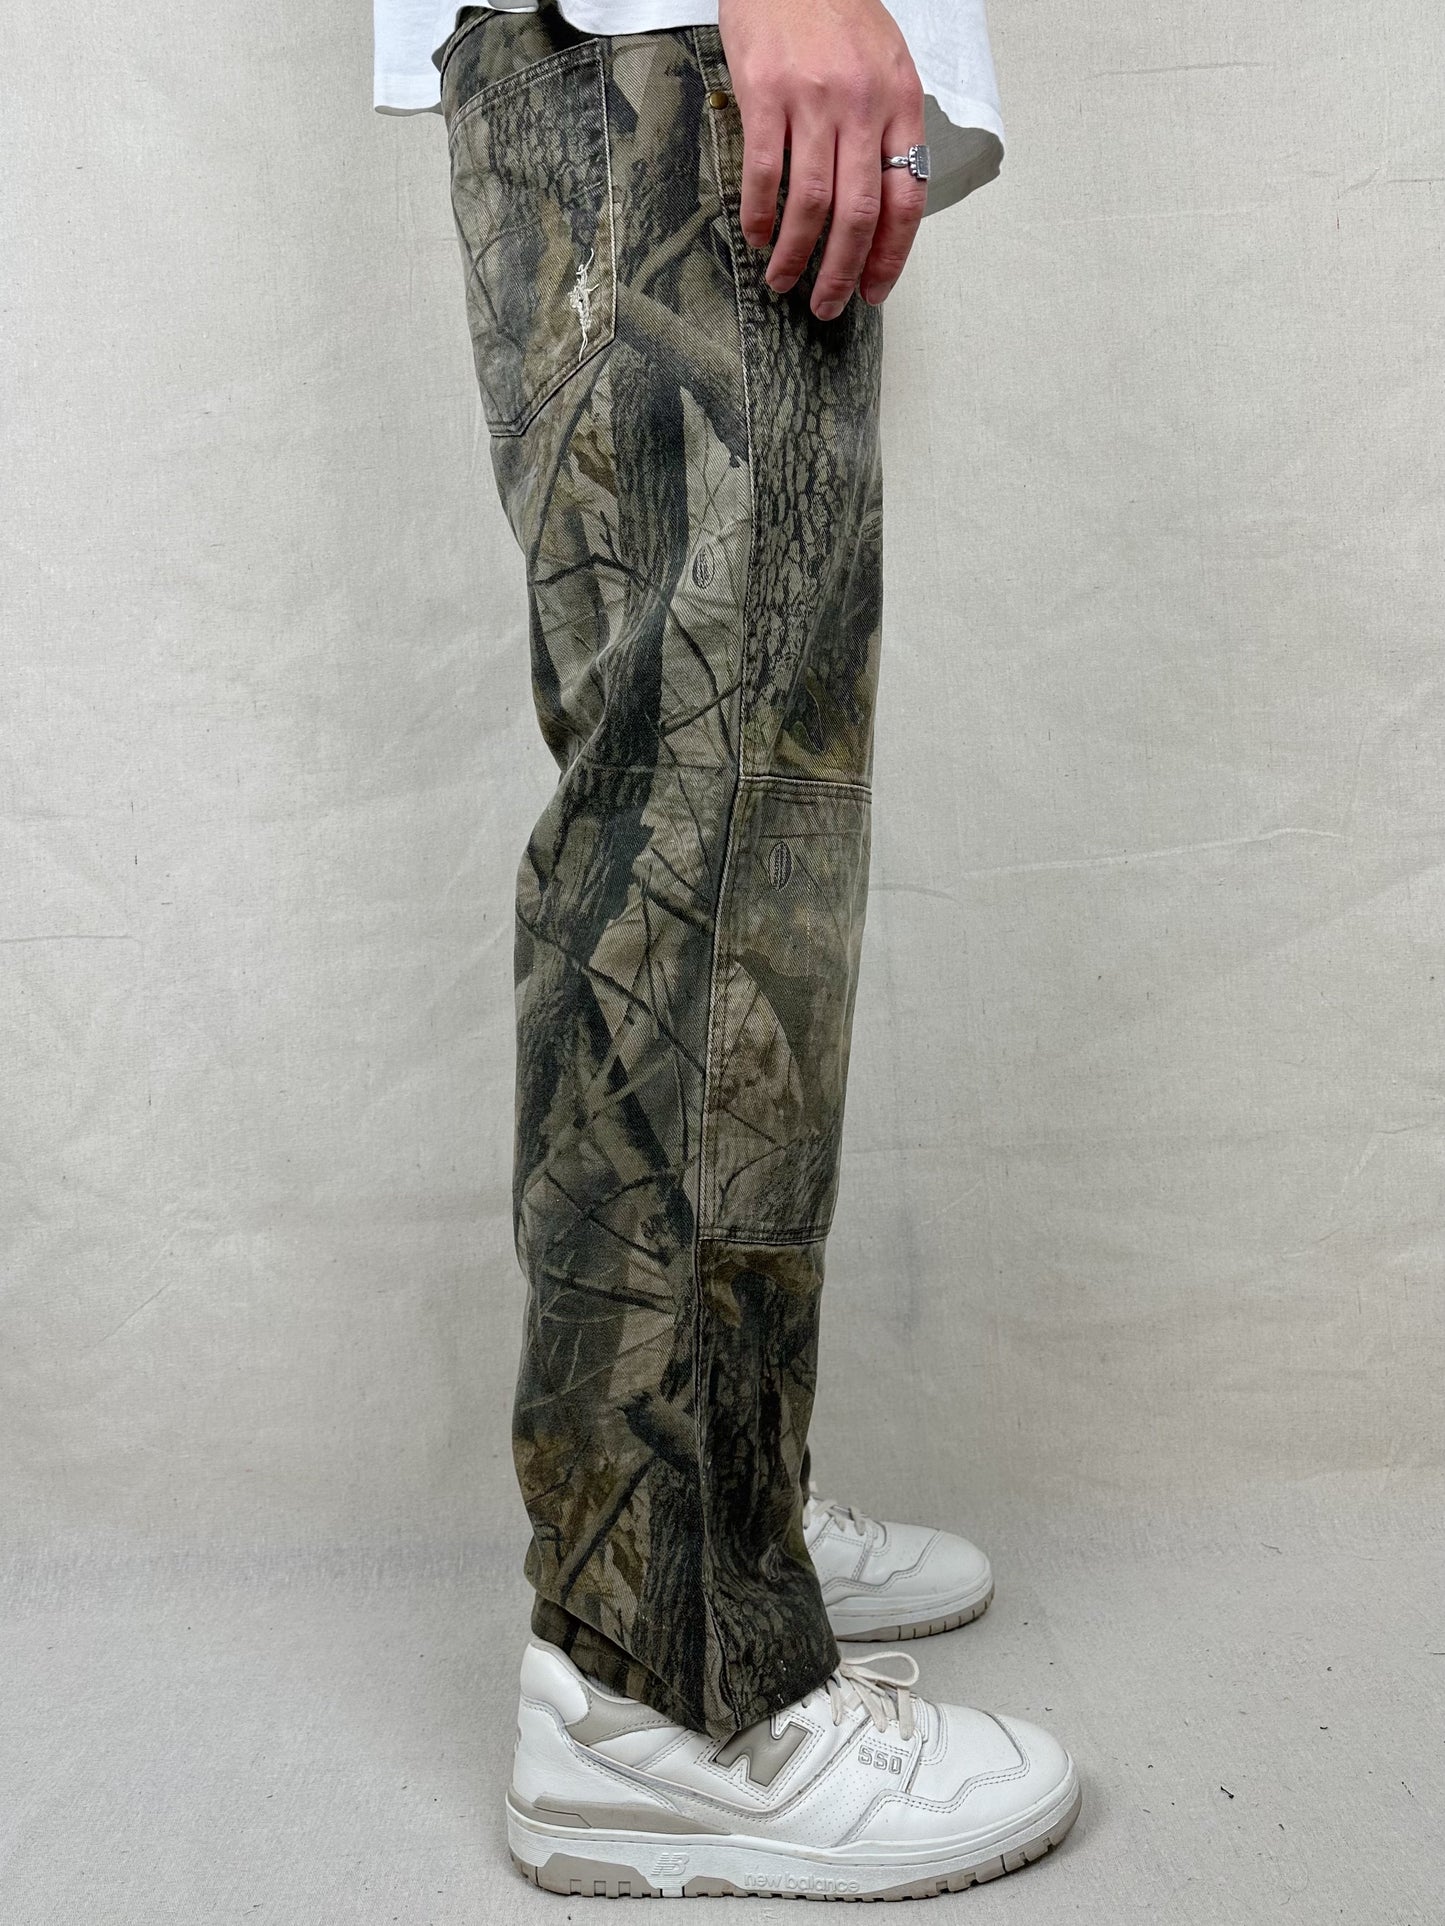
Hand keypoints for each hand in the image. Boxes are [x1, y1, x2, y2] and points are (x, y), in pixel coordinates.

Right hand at [717, 0, 927, 320]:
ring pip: (812, 203)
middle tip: (828, 307)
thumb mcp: (883, 63)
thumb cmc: (834, 12)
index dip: (891, 255)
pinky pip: (764, 173)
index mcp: (900, 101)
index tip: (874, 291)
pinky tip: (756, 236)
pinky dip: (759, 215)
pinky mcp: (766, 93)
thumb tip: (878, 202)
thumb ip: (885, 127)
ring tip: (782, 282)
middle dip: (842, 272)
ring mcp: (814, 99)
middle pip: (860, 213)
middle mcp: (863, 104)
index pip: (906, 197)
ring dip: (795, 255)